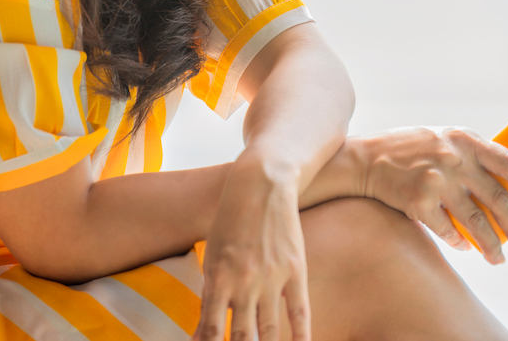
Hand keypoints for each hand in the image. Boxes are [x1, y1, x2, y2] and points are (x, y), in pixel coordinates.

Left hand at [193, 152, 310, 340]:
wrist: (261, 183)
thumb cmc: (231, 218)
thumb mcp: (212, 253)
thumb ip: (212, 290)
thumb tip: (207, 329)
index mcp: (216, 278)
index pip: (210, 332)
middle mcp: (243, 282)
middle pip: (241, 339)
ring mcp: (271, 277)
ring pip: (270, 332)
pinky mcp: (295, 270)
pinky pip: (299, 312)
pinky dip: (300, 337)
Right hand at [357, 127, 507, 264]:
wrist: (366, 159)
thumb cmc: (409, 149)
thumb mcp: (444, 139)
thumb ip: (471, 154)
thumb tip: (506, 182)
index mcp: (465, 140)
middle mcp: (454, 160)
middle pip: (498, 199)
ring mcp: (436, 181)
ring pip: (476, 222)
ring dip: (491, 245)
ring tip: (498, 259)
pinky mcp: (418, 202)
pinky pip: (447, 230)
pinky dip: (458, 242)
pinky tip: (464, 247)